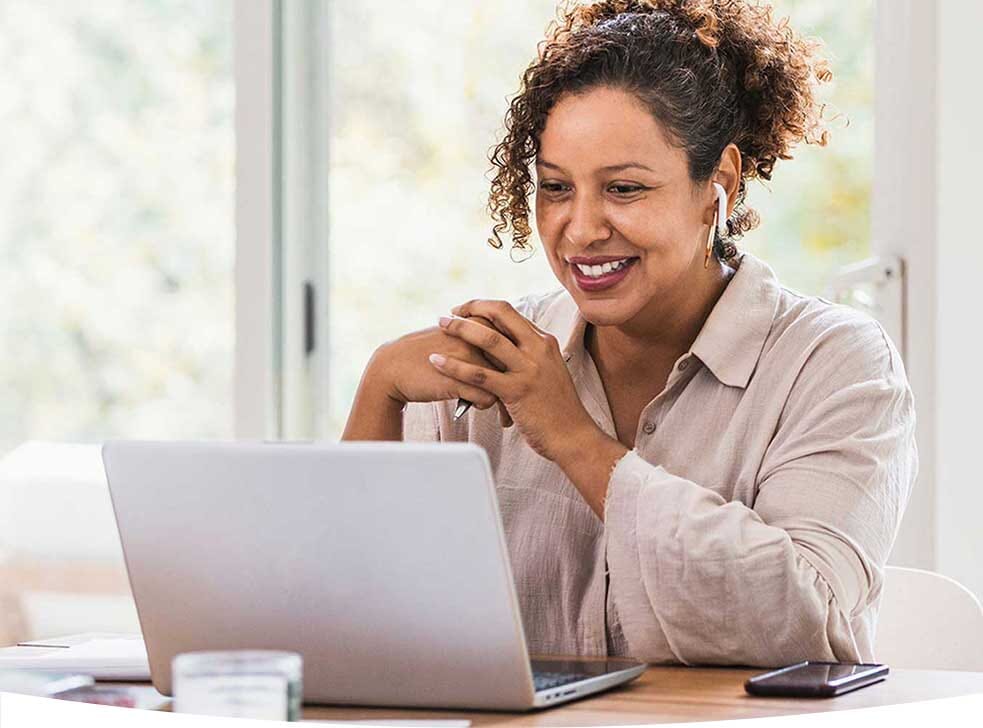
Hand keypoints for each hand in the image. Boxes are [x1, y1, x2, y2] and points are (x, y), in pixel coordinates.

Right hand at [368, 316, 511, 422]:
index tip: (521, 379)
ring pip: (505, 384)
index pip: (516, 343)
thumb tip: (510, 349)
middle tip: (521, 402)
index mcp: (481, 323)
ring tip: (504, 415)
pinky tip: (477, 407)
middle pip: (515, 364)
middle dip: (521, 386)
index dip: (522, 364)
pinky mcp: (459, 381)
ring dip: (506, 403)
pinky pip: (488, 399)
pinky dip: (486, 406)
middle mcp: (478, 338)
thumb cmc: (427, 353)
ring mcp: (469, 359)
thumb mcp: (456, 337)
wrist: (393, 367)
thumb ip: (483, 338)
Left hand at [430, 299, 598, 462]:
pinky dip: (455, 366)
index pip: (511, 312)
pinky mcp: (516, 391)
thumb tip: (504, 346)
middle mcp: (538, 349)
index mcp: (544, 342)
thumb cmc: (558, 409)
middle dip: (472, 308)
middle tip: (450, 311)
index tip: (467, 310)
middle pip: (501, 314)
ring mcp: (528, 370)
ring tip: (441, 325)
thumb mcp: (548, 372)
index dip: (485, 307)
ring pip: (489, 339)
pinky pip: (480, 374)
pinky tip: (437, 362)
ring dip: (460, 328)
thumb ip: (529, 356)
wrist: (573, 436)